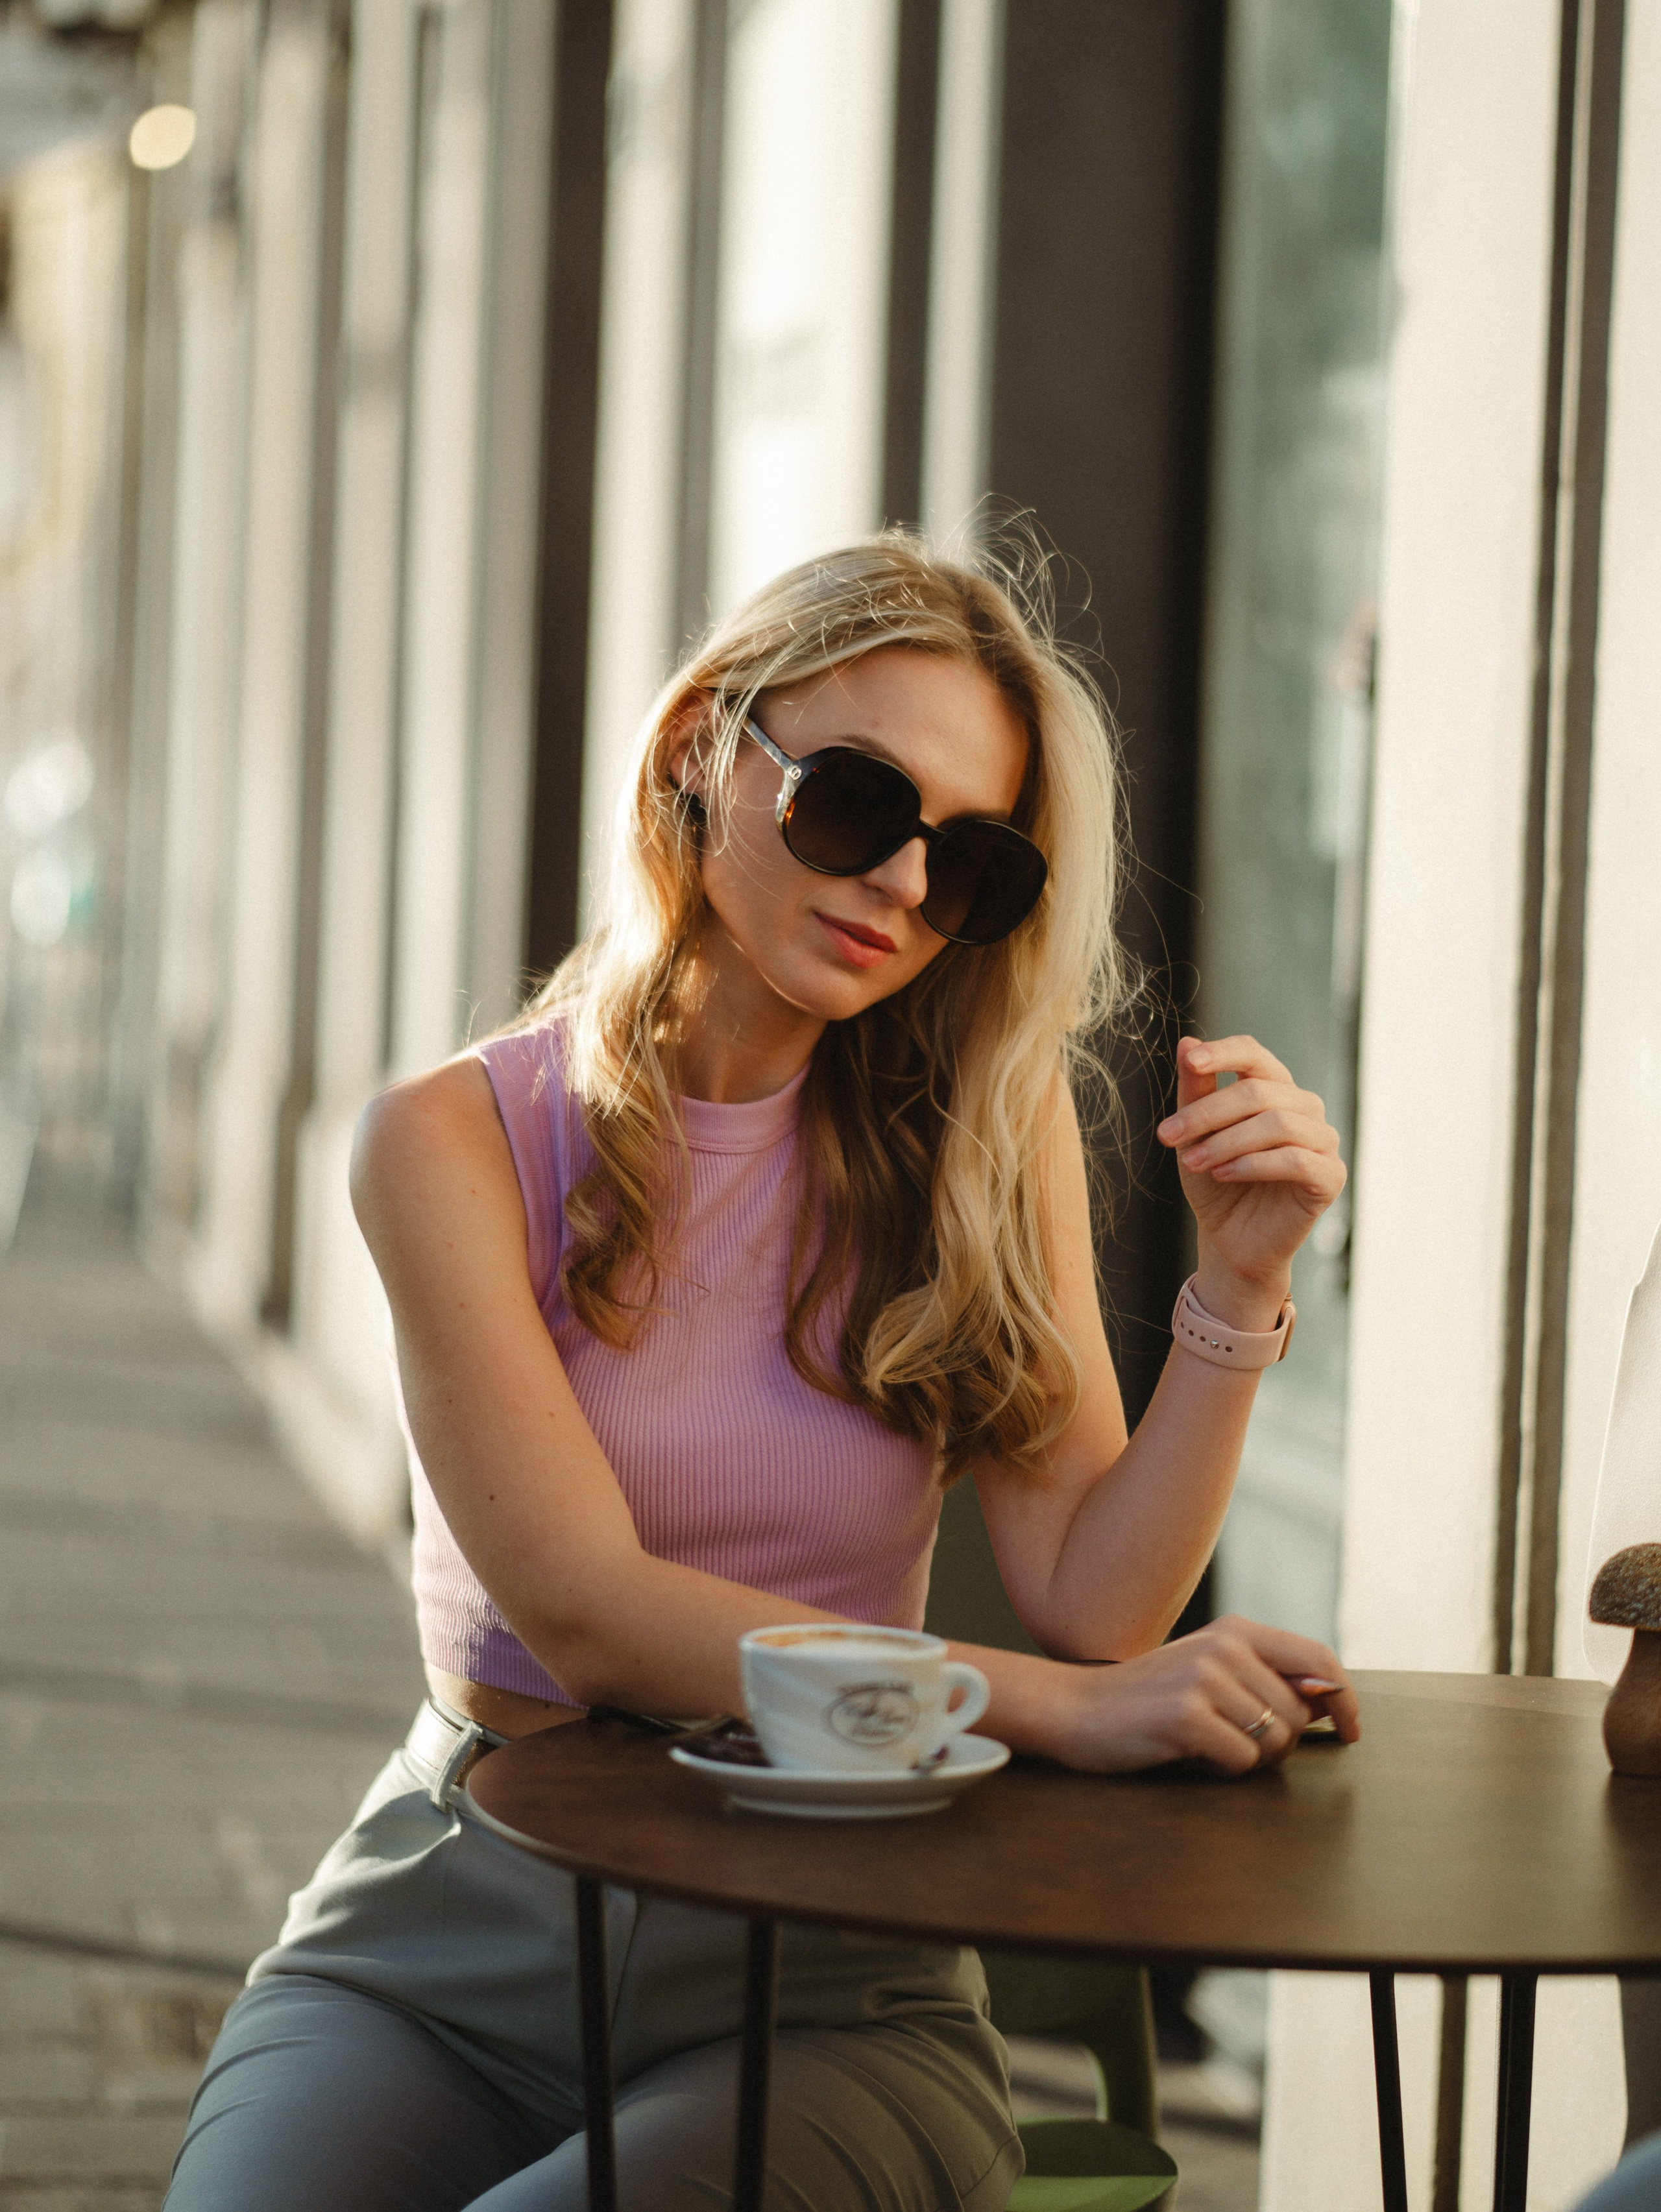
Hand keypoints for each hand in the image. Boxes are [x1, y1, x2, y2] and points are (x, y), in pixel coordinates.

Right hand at [1054, 1616, 1360, 1774]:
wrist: (1076, 1709)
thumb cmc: (1149, 1698)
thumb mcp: (1210, 1671)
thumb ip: (1267, 1678)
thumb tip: (1331, 1702)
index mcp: (1236, 1630)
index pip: (1319, 1659)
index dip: (1346, 1699)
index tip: (1352, 1731)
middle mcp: (1224, 1645)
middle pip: (1300, 1714)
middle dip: (1280, 1742)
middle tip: (1235, 1742)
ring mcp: (1204, 1678)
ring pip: (1275, 1741)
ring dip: (1250, 1757)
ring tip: (1209, 1744)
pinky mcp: (1186, 1715)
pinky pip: (1241, 1760)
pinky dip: (1222, 1768)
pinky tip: (1190, 1753)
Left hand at [1156, 1034, 1344, 1307]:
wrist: (1230, 1240)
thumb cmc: (1215, 1182)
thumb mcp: (1195, 1135)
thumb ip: (1194, 1090)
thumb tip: (1186, 1041)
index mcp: (1274, 1088)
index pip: (1254, 1054)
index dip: (1223, 1052)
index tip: (1191, 1061)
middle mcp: (1304, 1108)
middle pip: (1258, 1091)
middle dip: (1207, 1113)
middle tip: (1167, 1136)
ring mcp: (1323, 1140)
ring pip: (1276, 1123)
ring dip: (1226, 1142)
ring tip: (1192, 1163)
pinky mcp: (1330, 1176)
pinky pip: (1294, 1159)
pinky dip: (1251, 1165)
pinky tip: (1223, 1175)